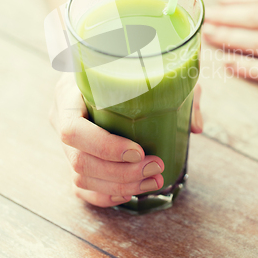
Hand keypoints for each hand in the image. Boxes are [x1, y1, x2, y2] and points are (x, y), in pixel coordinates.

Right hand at [50, 74, 202, 207]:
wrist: (106, 66)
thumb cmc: (126, 63)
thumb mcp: (149, 65)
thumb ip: (174, 88)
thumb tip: (196, 126)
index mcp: (69, 92)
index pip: (72, 129)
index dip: (105, 147)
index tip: (138, 152)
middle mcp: (61, 117)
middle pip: (79, 160)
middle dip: (121, 173)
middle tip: (156, 168)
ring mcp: (64, 140)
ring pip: (81, 178)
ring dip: (120, 186)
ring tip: (153, 180)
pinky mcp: (73, 156)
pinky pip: (81, 187)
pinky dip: (106, 195)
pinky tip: (130, 192)